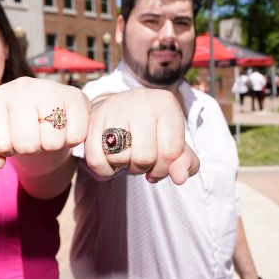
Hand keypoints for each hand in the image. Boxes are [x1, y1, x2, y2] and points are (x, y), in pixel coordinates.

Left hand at [0, 77, 89, 170]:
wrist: (48, 109)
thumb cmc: (17, 125)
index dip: (6, 151)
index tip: (11, 139)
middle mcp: (22, 87)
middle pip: (26, 144)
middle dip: (30, 149)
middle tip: (33, 137)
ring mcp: (50, 88)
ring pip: (52, 142)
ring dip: (51, 145)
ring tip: (48, 132)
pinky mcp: (76, 95)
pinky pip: (75, 137)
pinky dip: (71, 140)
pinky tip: (65, 128)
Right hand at [84, 88, 198, 183]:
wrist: (121, 107)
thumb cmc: (153, 129)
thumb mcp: (174, 142)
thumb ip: (185, 162)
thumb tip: (180, 178)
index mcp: (166, 104)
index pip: (171, 152)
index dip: (164, 169)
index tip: (158, 167)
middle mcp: (141, 100)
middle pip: (144, 157)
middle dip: (142, 168)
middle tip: (140, 161)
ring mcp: (114, 107)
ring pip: (119, 158)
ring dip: (123, 167)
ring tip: (126, 156)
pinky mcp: (93, 119)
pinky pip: (96, 160)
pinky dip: (104, 170)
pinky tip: (110, 162)